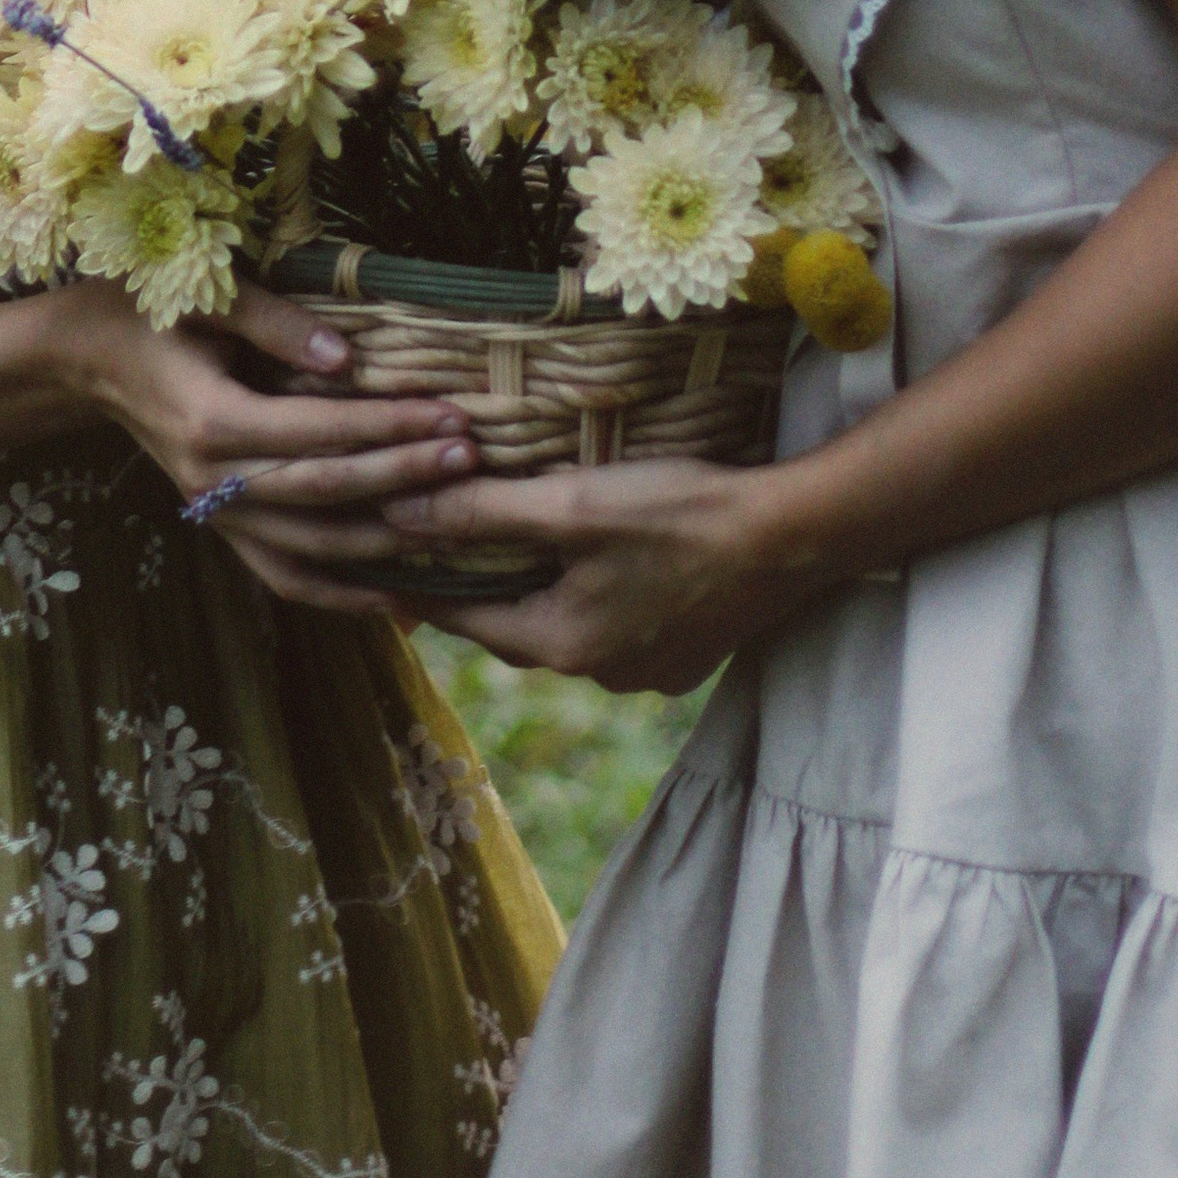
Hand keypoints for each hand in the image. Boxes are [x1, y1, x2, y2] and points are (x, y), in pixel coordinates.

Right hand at [51, 277, 478, 614]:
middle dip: (404, 479)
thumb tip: (347, 355)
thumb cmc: (145, 310)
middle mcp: (211, 480)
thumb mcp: (206, 296)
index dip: (387, 427)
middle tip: (470, 459)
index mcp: (210, 420)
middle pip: (325, 493)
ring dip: (385, 542)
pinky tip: (399, 598)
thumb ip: (276, 323)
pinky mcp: (218, 526)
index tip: (450, 415)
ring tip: (455, 524)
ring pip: (310, 549)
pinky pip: (283, 574)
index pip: (318, 432)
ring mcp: (213, 512)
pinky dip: (340, 594)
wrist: (82, 358)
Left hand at [381, 453, 825, 694]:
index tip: (385, 568)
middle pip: (518, 626)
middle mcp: (600, 673)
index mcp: (562, 644)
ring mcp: (649, 671)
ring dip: (543, 594)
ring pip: (569, 629)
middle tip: (445, 553)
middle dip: (483, 590)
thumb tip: (400, 515)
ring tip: (520, 551)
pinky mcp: (685, 656)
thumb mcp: (572, 504)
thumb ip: (486, 513)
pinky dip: (596, 598)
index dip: (425, 587)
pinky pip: (618, 629)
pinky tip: (604, 564)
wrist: (792, 539)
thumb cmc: (678, 515)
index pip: (468, 617)